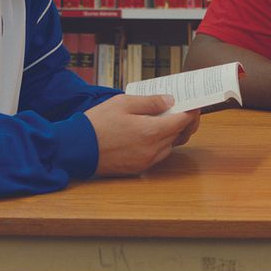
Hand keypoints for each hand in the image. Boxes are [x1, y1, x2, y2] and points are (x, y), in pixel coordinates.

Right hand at [85, 93, 199, 175]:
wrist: (76, 148)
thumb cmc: (97, 123)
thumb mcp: (123, 103)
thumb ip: (150, 102)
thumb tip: (170, 101)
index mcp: (151, 131)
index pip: (182, 122)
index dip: (191, 112)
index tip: (194, 105)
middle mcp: (152, 150)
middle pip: (179, 136)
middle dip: (184, 123)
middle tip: (184, 111)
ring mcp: (145, 161)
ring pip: (169, 147)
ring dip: (172, 135)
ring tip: (166, 122)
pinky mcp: (137, 169)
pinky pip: (157, 156)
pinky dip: (160, 146)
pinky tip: (152, 135)